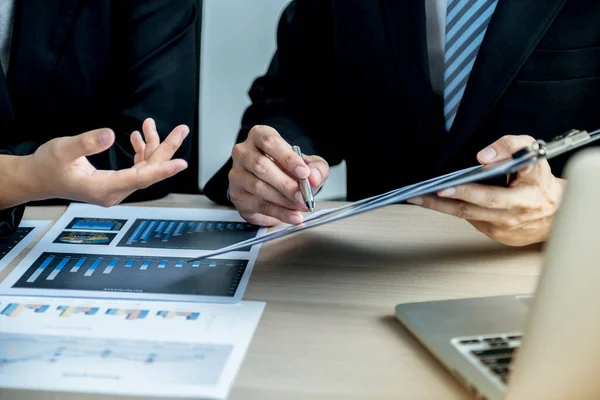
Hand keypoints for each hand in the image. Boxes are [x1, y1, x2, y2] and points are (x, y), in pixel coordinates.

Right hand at [26, 118, 188, 206]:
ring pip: (144, 168)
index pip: (141, 178)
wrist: (36, 179)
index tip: (181, 163)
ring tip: (150, 124)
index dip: (162, 169)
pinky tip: (138, 137)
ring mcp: (115, 188)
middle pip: (148, 171)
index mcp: (103, 188)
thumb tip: (109, 134)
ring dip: (151, 147)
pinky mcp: (114, 182)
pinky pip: (136, 168)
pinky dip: (140, 152)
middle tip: (181, 130)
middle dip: (166, 149)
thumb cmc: (46, 166)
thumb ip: (86, 143)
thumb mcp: (62, 149)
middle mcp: (114, 192)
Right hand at [228, 125, 328, 225]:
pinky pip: (258, 205)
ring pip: (257, 187)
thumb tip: (314, 177)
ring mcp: (237, 174)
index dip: (288, 158)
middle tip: (303, 196)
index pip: (270, 142)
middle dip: (286, 184)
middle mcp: (243, 152)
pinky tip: (293, 216)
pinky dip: (278, 212)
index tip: (304, 173)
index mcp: (259, 136)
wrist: (275, 185)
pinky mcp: (237, 195)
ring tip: (300, 205)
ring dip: (283, 200)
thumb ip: (316, 168)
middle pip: (261, 166)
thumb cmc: (288, 168)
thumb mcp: (308, 164)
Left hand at [407, 135, 564, 245]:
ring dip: (441, 207)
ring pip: (466, 216)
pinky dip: (455, 210)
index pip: (490, 195)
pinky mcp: (496, 235)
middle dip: (442, 201)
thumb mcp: (535, 156)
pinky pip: (471, 220)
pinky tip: (439, 202)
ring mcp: (502, 228)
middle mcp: (511, 215)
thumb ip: (512, 147)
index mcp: (523, 196)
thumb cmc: (540, 182)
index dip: (467, 191)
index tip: (446, 187)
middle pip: (471, 209)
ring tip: (418, 198)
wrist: (557, 214)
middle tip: (420, 195)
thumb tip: (484, 157)